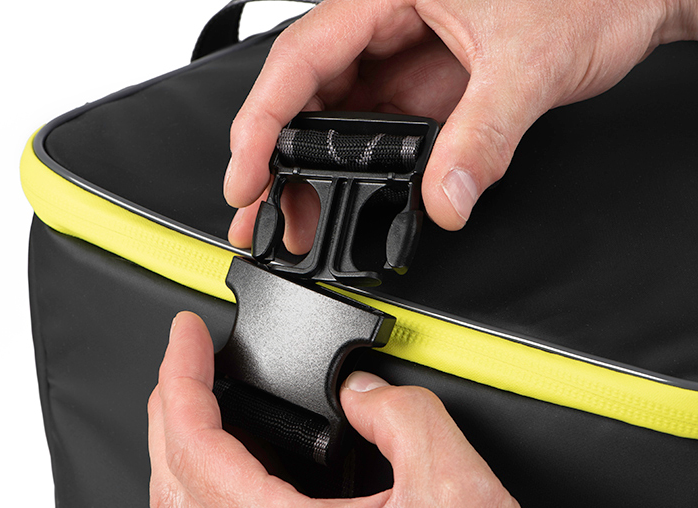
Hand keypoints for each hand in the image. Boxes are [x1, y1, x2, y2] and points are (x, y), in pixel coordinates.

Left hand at [148, 311, 538, 507]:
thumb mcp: (456, 486)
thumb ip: (401, 414)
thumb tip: (359, 389)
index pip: (196, 446)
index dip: (180, 379)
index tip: (186, 336)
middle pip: (172, 479)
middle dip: (169, 405)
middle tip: (185, 359)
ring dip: (184, 444)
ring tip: (200, 397)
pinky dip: (209, 481)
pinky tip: (237, 458)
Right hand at [224, 0, 696, 251]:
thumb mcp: (529, 64)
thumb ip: (483, 135)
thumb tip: (444, 199)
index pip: (300, 59)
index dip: (263, 121)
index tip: (246, 176)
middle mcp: (384, 21)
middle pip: (303, 93)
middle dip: (273, 157)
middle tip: (257, 213)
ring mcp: (400, 55)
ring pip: (331, 115)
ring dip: (306, 169)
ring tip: (289, 218)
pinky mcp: (421, 85)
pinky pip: (371, 129)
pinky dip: (349, 168)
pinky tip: (337, 198)